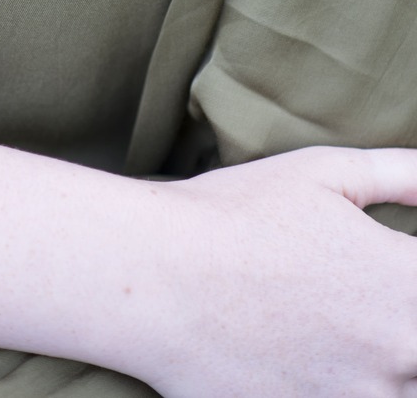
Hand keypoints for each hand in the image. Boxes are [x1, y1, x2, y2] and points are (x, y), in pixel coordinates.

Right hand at [140, 146, 416, 397]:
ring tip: (330, 332)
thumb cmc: (234, 215)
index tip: (389, 265)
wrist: (157, 279)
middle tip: (353, 302)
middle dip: (404, 326)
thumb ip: (398, 174)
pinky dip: (342, 389)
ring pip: (403, 391)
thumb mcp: (321, 172)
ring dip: (388, 370)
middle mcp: (397, 350)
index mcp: (405, 283)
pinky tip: (308, 360)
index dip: (412, 272)